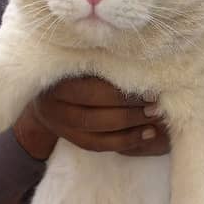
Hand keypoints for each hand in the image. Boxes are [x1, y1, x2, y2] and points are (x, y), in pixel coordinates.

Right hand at [14, 77, 169, 159]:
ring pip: (95, 134)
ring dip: (129, 131)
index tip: (149, 91)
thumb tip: (142, 66)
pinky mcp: (68, 137)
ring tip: (154, 124)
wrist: (47, 89)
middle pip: (92, 116)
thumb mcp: (83, 59)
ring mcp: (58, 124)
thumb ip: (104, 63)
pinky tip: (145, 135)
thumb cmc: (74, 67)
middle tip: (155, 107)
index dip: (120, 95)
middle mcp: (52, 105)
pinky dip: (123, 142)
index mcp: (56, 81)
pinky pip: (96, 145)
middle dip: (128, 114)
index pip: (90, 92)